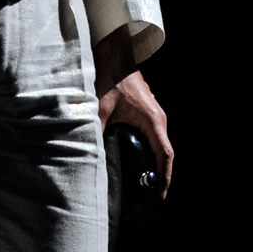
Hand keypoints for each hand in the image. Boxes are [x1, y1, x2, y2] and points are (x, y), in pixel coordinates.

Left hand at [93, 24, 173, 198]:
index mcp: (152, 120)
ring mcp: (155, 116)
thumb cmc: (110, 78)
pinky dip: (151, 153)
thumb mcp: (98, 108)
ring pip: (161, 146)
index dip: (164, 177)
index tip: (160, 194)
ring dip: (156, 165)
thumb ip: (94, 131)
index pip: (165, 155)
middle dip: (161, 176)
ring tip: (147, 185)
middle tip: (152, 196)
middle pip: (165, 154)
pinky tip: (140, 162)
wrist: (114, 55)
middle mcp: (158, 119)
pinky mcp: (148, 114)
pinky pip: (154, 139)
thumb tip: (87, 154)